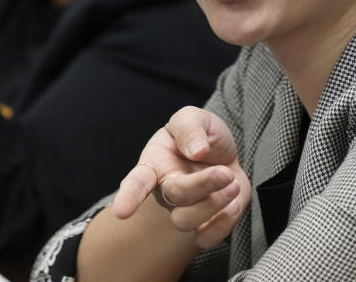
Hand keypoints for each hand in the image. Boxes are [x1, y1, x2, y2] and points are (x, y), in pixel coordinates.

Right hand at [113, 106, 251, 248]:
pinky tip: (234, 203)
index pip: (137, 181)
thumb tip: (196, 151)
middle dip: (202, 185)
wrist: (222, 152)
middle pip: (174, 197)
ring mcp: (184, 209)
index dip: (129, 196)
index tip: (121, 212)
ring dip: (214, 205)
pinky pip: (207, 238)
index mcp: (155, 164)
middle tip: (225, 173)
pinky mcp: (205, 223)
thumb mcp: (193, 117)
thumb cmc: (199, 135)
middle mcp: (165, 190)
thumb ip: (190, 128)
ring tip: (233, 185)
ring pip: (187, 221)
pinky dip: (224, 223)